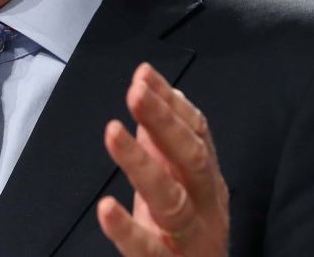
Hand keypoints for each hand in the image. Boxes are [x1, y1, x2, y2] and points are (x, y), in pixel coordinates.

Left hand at [97, 63, 228, 255]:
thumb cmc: (186, 239)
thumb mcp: (180, 189)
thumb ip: (168, 149)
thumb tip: (159, 98)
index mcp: (207, 182)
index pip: (196, 134)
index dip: (171, 104)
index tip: (144, 74)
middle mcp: (205, 206)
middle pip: (191, 159)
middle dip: (164, 122)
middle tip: (135, 92)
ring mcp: (191, 238)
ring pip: (171, 201)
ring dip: (142, 164)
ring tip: (113, 132)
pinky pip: (150, 250)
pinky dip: (127, 230)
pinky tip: (106, 208)